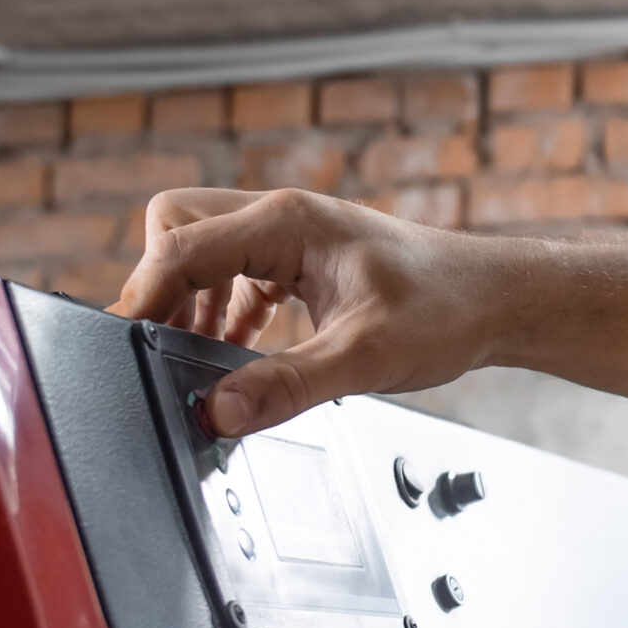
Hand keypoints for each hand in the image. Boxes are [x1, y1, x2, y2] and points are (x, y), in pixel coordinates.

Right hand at [111, 187, 627, 436]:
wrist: (498, 301)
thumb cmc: (445, 311)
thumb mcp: (364, 359)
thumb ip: (286, 384)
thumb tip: (218, 410)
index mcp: (286, 223)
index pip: (178, 245)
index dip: (142, 296)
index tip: (128, 346)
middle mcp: (280, 217)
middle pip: (175, 229)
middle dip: (161, 288)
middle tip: (168, 349)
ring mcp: (290, 236)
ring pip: (201, 248)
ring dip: (191, 301)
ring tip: (202, 356)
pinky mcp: (300, 260)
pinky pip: (234, 271)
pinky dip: (222, 309)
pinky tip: (237, 352)